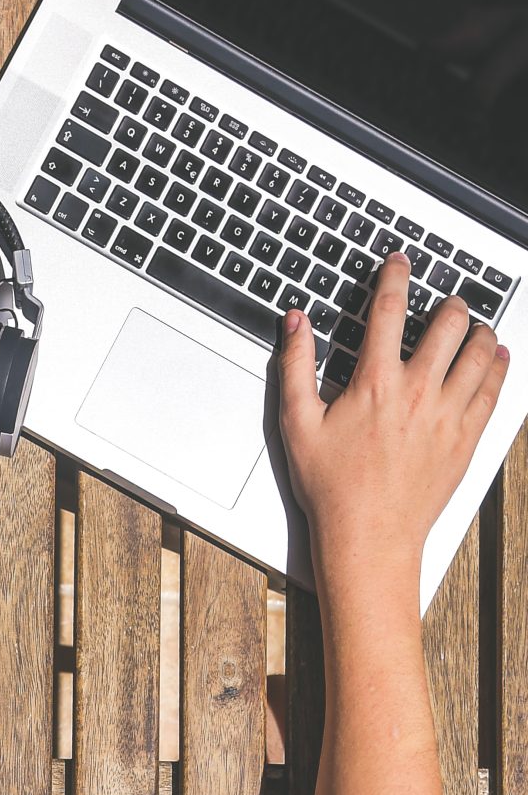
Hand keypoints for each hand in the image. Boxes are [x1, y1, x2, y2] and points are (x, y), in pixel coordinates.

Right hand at [277, 252, 509, 589]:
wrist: (369, 533)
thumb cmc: (331, 485)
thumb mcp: (297, 423)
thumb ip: (296, 366)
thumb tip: (295, 324)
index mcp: (374, 383)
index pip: (388, 312)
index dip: (395, 278)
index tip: (400, 262)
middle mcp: (417, 392)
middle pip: (447, 326)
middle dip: (450, 304)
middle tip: (448, 300)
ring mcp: (448, 414)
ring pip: (478, 353)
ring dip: (479, 331)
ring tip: (476, 324)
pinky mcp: (467, 437)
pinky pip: (494, 390)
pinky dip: (498, 366)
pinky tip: (496, 357)